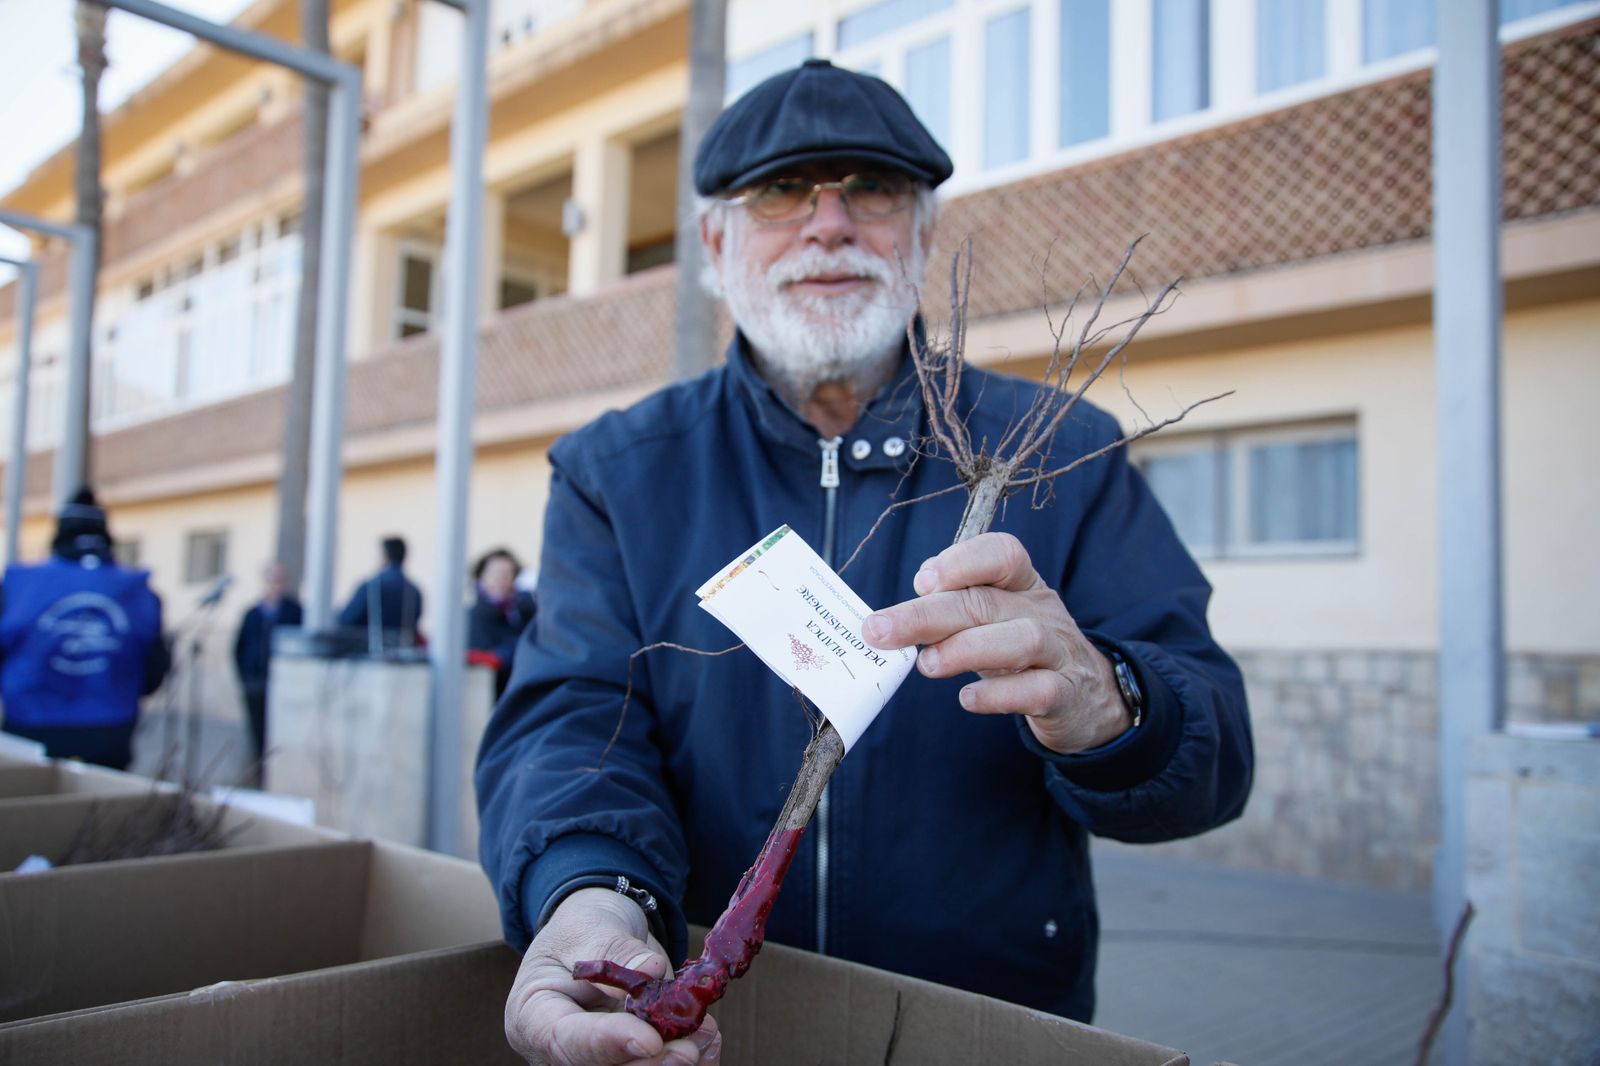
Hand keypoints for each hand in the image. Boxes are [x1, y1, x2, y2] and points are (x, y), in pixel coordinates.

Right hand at [505, 888, 720, 1065]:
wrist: (596, 937)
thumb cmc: (581, 931)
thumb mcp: (590, 928)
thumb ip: (617, 950)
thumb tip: (650, 970)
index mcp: (533, 1017)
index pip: (565, 1042)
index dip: (609, 1044)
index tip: (650, 1040)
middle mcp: (559, 1051)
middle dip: (649, 1065)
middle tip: (690, 1047)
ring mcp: (595, 1059)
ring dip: (672, 1063)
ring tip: (707, 1036)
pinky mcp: (626, 1059)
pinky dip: (691, 1062)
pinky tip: (710, 1047)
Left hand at [862, 532, 1130, 753]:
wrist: (1090, 697)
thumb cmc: (1024, 652)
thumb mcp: (994, 619)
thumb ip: (953, 606)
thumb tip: (902, 606)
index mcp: (1022, 584)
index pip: (1001, 553)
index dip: (962, 561)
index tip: (922, 581)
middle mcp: (1042, 611)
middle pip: (986, 602)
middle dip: (927, 614)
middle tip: (880, 630)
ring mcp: (1058, 653)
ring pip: (1019, 640)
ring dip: (965, 649)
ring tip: (926, 664)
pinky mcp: (1065, 696)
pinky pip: (1038, 690)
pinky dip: (1001, 695)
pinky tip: (968, 699)